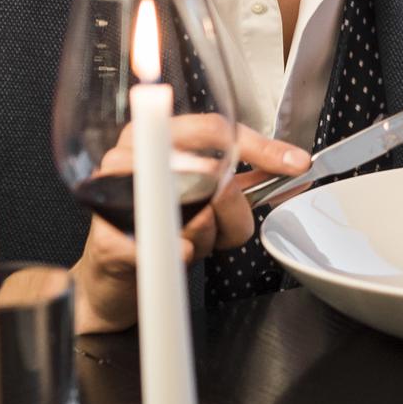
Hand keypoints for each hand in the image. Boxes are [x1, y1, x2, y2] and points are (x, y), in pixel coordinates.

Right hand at [72, 124, 309, 332]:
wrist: (112, 274)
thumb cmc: (158, 229)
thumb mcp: (207, 199)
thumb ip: (243, 181)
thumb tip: (292, 165)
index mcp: (155, 138)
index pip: (214, 129)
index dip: (260, 147)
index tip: (294, 163)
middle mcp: (132, 155)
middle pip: (212, 174)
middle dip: (231, 210)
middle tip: (221, 225)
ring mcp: (114, 195)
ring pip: (198, 214)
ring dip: (206, 237)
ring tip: (188, 239)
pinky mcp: (108, 238)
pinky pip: (175, 248)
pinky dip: (186, 256)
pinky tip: (176, 254)